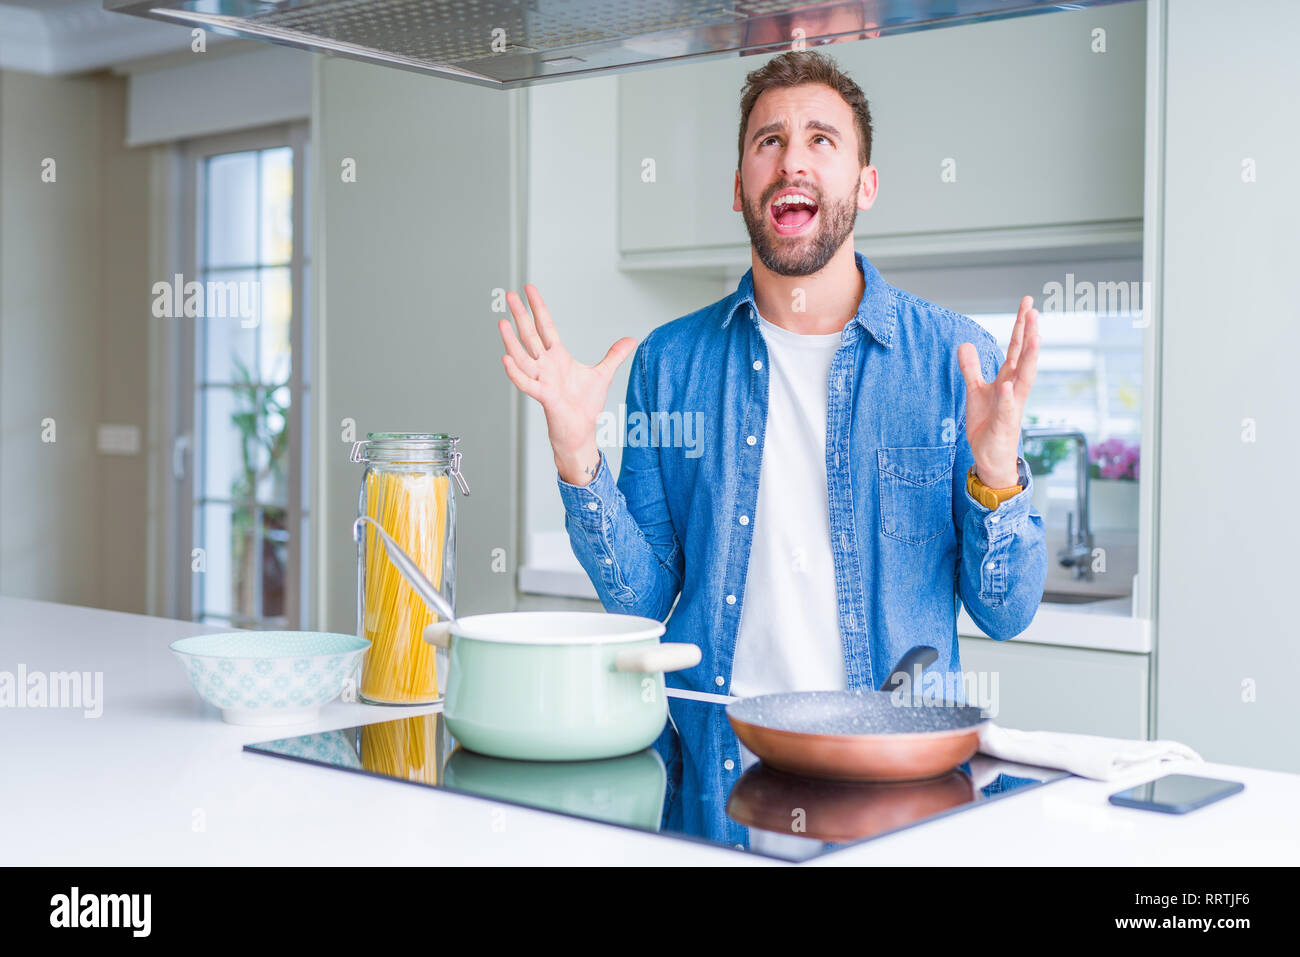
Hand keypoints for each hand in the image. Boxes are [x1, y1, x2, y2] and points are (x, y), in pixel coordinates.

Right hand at [498, 284, 636, 484]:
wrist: (581, 431)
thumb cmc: (585, 405)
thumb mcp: (603, 374)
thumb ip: (614, 355)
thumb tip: (631, 339)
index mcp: (558, 357)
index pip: (545, 326)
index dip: (538, 307)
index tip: (529, 289)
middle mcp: (546, 366)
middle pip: (530, 335)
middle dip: (520, 315)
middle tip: (509, 295)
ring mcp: (542, 380)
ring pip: (522, 356)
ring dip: (511, 340)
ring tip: (502, 323)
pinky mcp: (543, 396)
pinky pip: (526, 383)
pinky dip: (516, 373)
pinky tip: (506, 359)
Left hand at [957, 296, 1040, 488]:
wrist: (990, 456)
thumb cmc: (988, 423)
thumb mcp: (975, 391)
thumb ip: (972, 368)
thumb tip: (965, 344)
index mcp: (1008, 378)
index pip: (1016, 348)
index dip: (1021, 326)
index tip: (1028, 303)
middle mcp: (1015, 388)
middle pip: (1024, 357)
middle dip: (1029, 334)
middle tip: (1033, 310)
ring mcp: (1013, 405)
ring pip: (1025, 378)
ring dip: (1029, 358)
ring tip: (1034, 337)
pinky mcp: (1005, 424)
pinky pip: (1008, 408)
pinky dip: (1007, 397)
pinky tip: (1006, 385)